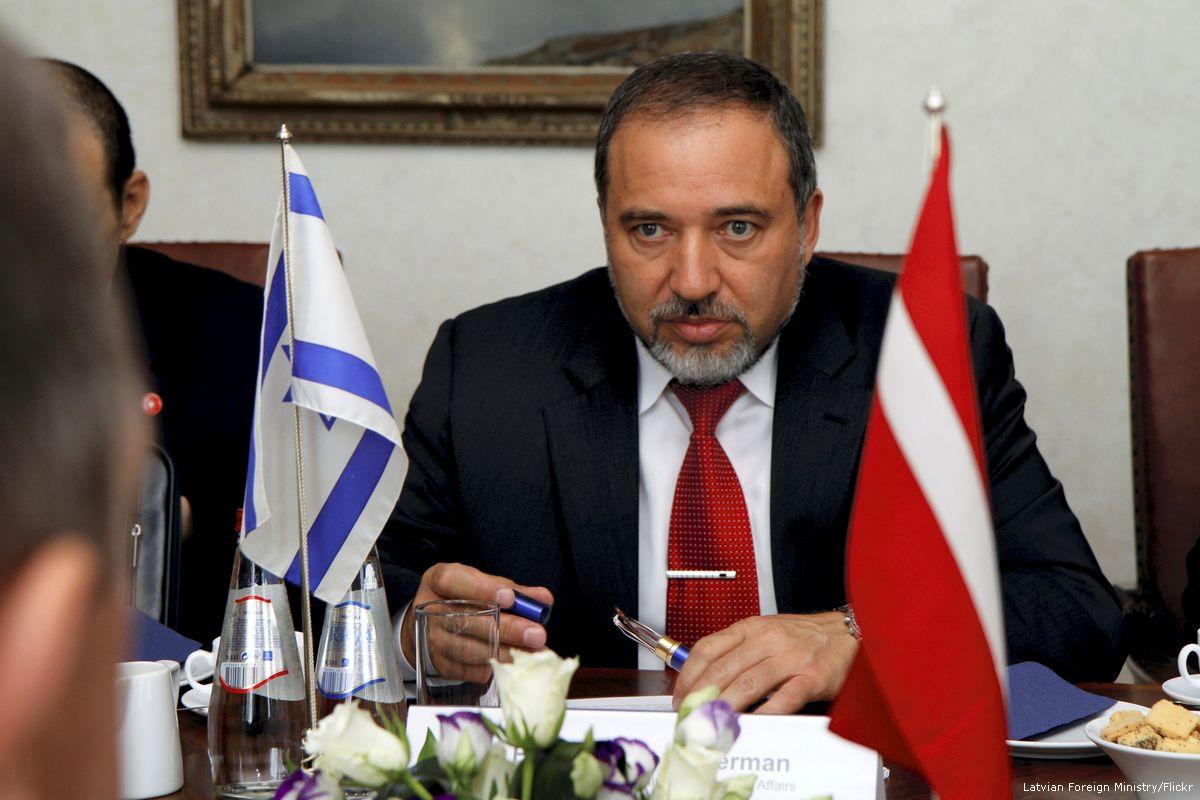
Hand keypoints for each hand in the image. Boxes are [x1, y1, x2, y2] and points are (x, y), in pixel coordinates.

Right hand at [400, 562, 553, 682]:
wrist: (432, 626)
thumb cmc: (464, 600)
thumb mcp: (483, 585)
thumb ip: (513, 590)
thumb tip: (543, 599)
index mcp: (439, 580)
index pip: (455, 581)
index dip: (482, 589)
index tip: (511, 598)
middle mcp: (429, 609)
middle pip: (467, 620)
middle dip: (507, 628)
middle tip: (536, 634)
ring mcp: (431, 639)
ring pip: (470, 649)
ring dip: (506, 652)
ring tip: (533, 653)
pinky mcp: (438, 664)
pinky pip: (469, 670)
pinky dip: (494, 667)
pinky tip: (514, 664)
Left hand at [671, 613, 857, 713]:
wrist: (849, 633)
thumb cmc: (804, 636)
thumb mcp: (765, 632)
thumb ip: (737, 649)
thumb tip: (702, 675)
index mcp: (751, 628)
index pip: (708, 648)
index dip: (688, 675)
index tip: (679, 695)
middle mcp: (768, 639)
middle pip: (723, 668)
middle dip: (700, 695)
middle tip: (690, 715)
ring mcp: (791, 657)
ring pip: (748, 683)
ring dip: (725, 706)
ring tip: (711, 722)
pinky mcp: (812, 676)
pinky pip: (784, 697)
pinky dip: (765, 713)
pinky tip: (752, 724)